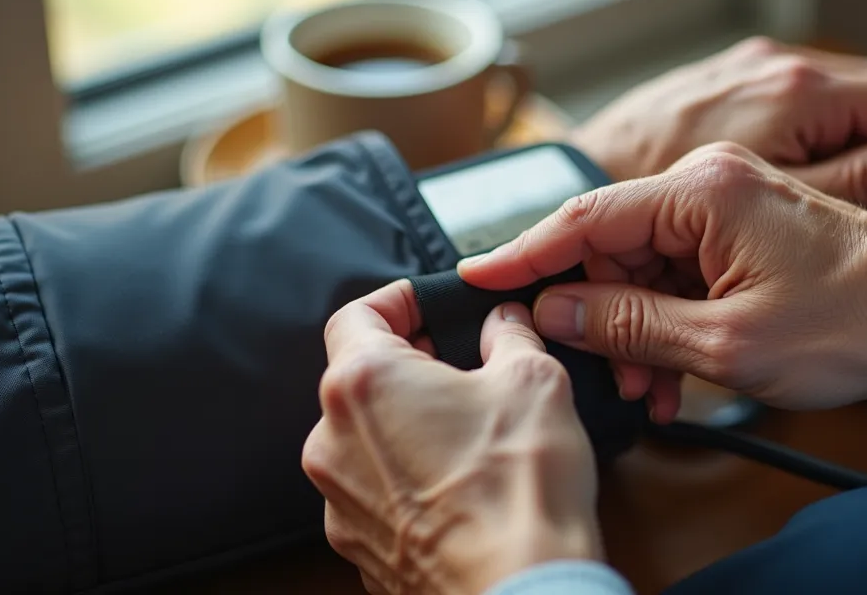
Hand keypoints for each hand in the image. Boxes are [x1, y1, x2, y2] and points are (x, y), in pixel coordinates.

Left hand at [303, 284, 600, 594]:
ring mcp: (339, 500)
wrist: (519, 589)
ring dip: (410, 425)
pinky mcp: (356, 545)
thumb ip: (510, 335)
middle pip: (361, 380)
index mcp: (363, 383)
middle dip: (413, 368)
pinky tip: (461, 485)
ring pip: (367, 439)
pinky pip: (376, 491)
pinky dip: (409, 479)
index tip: (428, 306)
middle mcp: (333, 441)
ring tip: (472, 434)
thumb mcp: (534, 380)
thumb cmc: (520, 490)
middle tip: (468, 370)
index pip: (355, 314)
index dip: (397, 301)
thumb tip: (503, 323)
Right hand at [459, 143, 866, 421]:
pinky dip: (673, 319)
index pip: (587, 215)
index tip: (476, 276)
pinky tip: (677, 370)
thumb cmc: (850, 323)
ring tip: (659, 390)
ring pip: (648, 265)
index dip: (525, 251)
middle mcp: (713, 182)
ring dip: (640, 327)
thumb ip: (628, 322)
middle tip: (616, 380)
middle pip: (614, 244)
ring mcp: (733, 205)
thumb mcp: (724, 341)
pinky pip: (684, 271)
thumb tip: (556, 306)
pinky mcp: (748, 230)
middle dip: (602, 313)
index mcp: (704, 191)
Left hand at [573, 36, 866, 214]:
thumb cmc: (668, 191)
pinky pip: (804, 120)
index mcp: (798, 95)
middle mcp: (780, 72)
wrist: (580, 166)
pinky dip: (831, 153)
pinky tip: (830, 190)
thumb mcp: (771, 207)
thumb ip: (859, 180)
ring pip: (844, 116)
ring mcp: (755, 76)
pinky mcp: (734, 91)